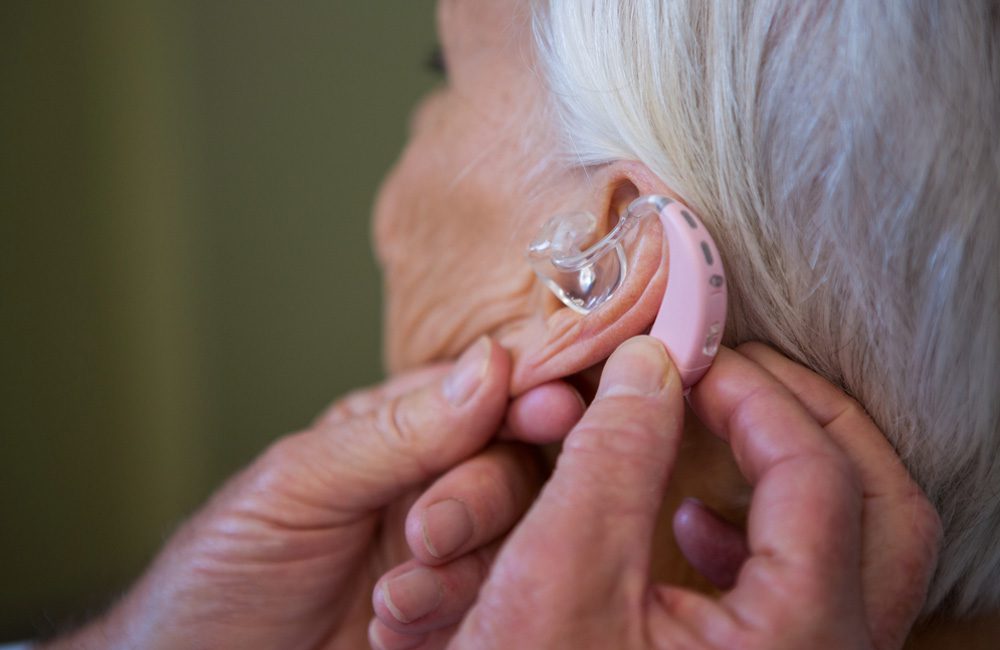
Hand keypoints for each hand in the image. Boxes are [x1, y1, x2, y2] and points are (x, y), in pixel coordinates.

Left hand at [41, 337, 583, 649]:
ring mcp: (450, 555)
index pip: (488, 395)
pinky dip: (450, 619)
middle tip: (430, 533)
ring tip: (392, 601)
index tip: (550, 408)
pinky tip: (393, 633)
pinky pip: (495, 606)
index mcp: (403, 431)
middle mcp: (436, 484)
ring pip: (514, 542)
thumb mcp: (301, 484)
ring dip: (458, 573)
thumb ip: (399, 431)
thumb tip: (490, 365)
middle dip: (480, 499)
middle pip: (515, 468)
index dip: (527, 396)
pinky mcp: (457, 617)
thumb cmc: (229, 564)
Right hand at [370, 337, 940, 649]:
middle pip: (882, 504)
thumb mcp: (559, 575)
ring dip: (798, 470)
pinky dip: (763, 538)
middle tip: (735, 375)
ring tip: (719, 433)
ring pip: (861, 547)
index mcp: (795, 642)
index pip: (816, 473)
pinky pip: (811, 592)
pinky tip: (691, 529)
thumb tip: (649, 366)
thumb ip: (613, 455)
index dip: (754, 393)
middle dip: (807, 418)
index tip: (690, 355)